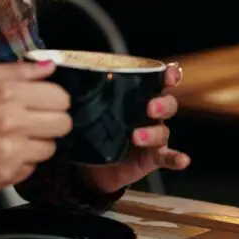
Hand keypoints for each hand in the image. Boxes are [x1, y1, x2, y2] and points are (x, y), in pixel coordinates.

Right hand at [0, 61, 70, 199]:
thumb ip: (17, 70)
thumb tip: (50, 66)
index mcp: (7, 93)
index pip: (61, 97)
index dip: (54, 99)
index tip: (42, 102)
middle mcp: (14, 123)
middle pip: (64, 124)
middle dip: (52, 120)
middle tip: (34, 121)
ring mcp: (13, 152)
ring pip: (52, 147)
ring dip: (38, 142)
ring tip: (16, 138)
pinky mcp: (9, 175)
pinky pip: (34, 166)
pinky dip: (23, 161)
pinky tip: (4, 153)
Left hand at [81, 63, 190, 193]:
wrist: (92, 167)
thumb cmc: (95, 131)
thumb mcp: (91, 110)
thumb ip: (84, 92)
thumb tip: (56, 70)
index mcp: (139, 98)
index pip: (158, 82)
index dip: (169, 76)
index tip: (170, 74)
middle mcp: (151, 116)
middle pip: (167, 104)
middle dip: (161, 104)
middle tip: (148, 108)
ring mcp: (154, 137)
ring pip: (163, 131)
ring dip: (153, 133)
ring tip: (137, 137)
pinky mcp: (153, 158)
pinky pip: (167, 157)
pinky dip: (176, 159)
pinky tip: (182, 160)